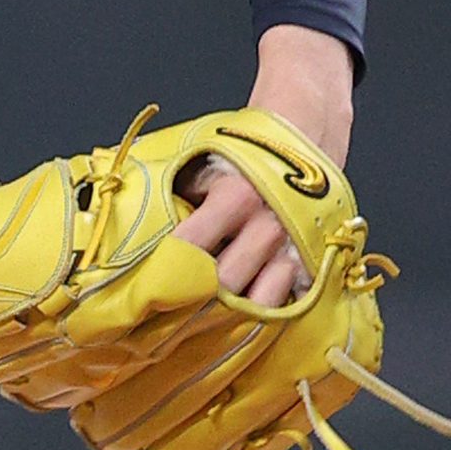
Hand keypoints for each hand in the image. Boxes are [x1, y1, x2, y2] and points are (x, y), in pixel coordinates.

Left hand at [166, 21, 357, 303]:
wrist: (306, 127)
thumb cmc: (244, 146)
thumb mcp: (204, 161)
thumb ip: (178, 195)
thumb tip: (136, 232)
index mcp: (234, 197)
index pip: (190, 249)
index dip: (165, 274)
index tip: (142, 293)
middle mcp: (267, 226)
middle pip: (224, 286)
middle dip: (195, 301)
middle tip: (168, 316)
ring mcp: (294, 246)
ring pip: (260, 303)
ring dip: (232, 314)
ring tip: (204, 322)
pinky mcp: (314, 259)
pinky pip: (288, 303)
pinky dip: (264, 314)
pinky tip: (242, 320)